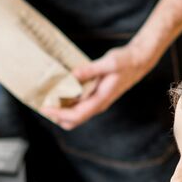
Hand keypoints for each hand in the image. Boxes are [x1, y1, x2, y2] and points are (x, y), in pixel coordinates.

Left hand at [41, 43, 157, 129]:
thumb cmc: (126, 61)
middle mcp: (98, 104)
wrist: (139, 61)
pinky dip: (68, 102)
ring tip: (46, 99)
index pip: (76, 115)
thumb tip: (72, 75)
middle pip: (73, 120)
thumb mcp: (109, 62)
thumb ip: (90, 70)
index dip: (59, 114)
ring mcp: (97, 101)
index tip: (45, 108)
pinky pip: (79, 105)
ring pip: (76, 114)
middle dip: (57, 116)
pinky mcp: (96, 96)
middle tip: (41, 105)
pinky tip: (59, 91)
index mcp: (101, 99)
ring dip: (61, 110)